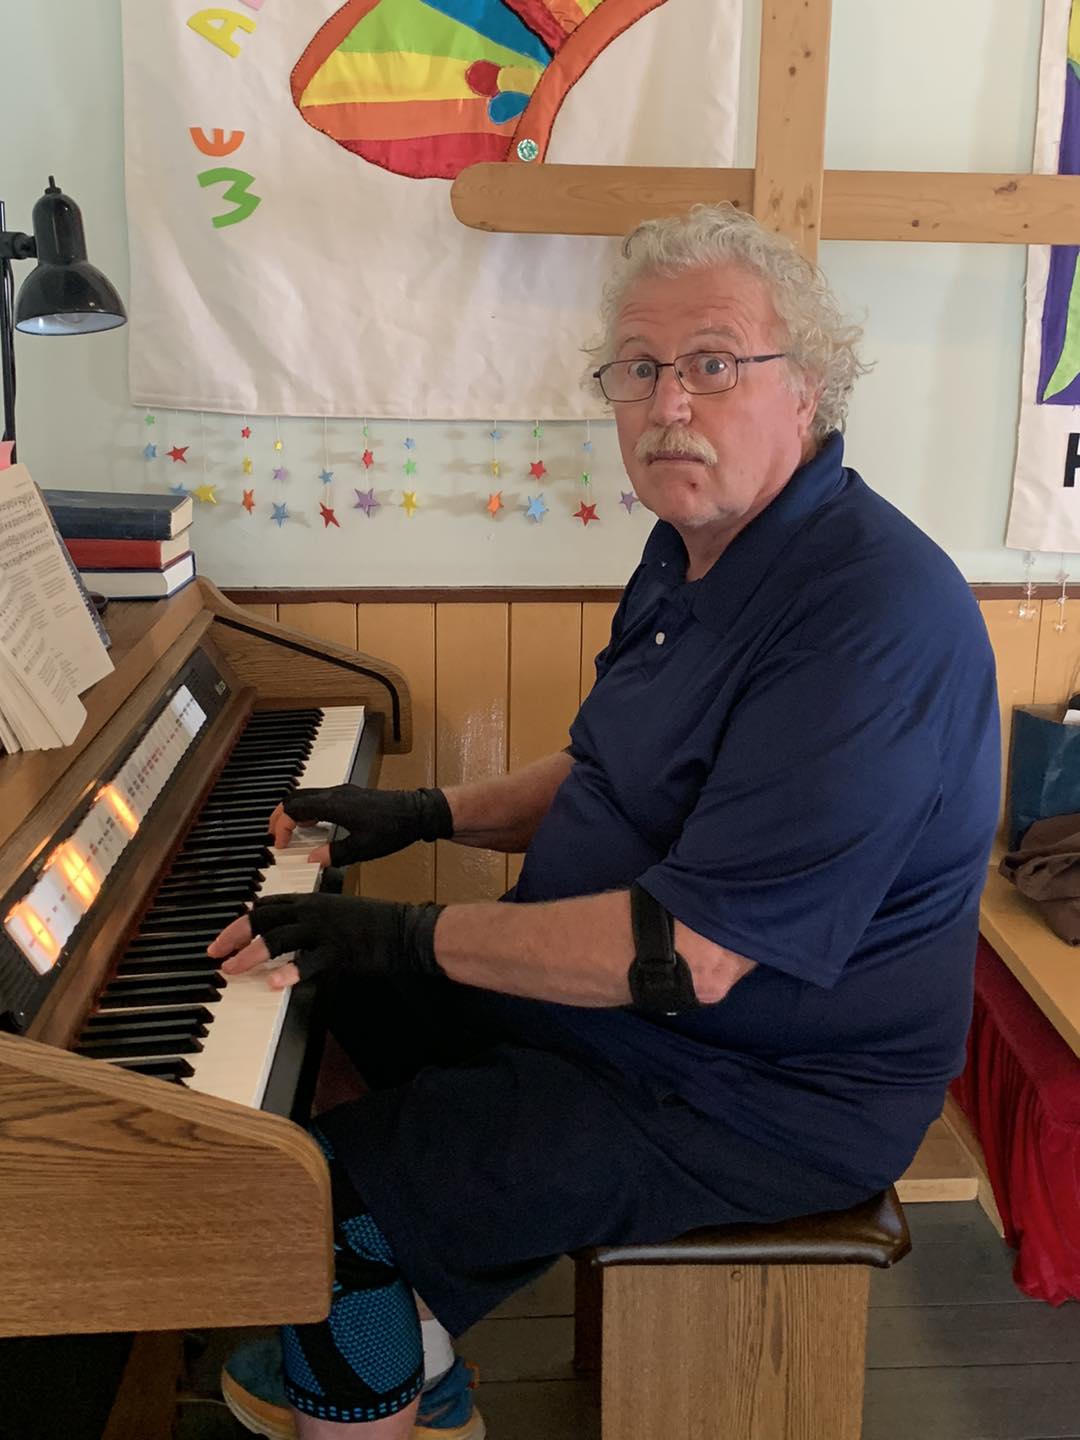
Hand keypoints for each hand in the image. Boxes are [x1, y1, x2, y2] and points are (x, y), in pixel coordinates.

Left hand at [207, 892, 444, 988]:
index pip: (267, 905)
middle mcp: (312, 911)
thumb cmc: (374, 923)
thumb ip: (311, 918)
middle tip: (216, 954)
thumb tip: (286, 930)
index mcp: (311, 900)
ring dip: (250, 955)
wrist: (405, 929)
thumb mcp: (337, 912)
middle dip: (234, 936)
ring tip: (232, 969)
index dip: (241, 921)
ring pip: (277, 938)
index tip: (225, 938)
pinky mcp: (338, 951)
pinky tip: (273, 983)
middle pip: (263, 918)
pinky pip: (308, 963)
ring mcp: (324, 930)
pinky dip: (288, 972)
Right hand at [267, 785, 453, 866]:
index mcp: (332, 804)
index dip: (281, 827)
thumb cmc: (392, 829)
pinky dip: (307, 810)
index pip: (293, 809)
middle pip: (295, 797)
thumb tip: (313, 860)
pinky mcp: (349, 795)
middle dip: (280, 816)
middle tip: (274, 836)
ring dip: (293, 812)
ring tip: (288, 832)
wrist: (417, 812)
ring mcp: (342, 792)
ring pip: (306, 796)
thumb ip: (334, 854)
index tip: (280, 845)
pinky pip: (319, 798)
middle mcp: (334, 793)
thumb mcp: (362, 848)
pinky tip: (311, 826)